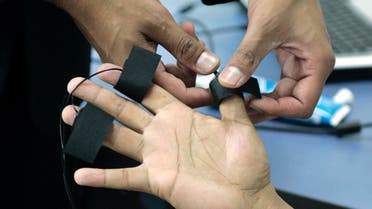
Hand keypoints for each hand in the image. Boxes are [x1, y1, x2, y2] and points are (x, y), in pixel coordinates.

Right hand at [48, 0, 218, 105]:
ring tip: (186, 31)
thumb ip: (186, 48)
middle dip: (193, 67)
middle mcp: (135, 81)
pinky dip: (172, 54)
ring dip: (183, 57)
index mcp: (140, 75)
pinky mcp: (132, 67)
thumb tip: (210, 66)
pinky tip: (176, 35)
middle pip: (176, 89)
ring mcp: (133, 75)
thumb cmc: (117, 6)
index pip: (179, 97)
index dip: (203, 92)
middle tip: (197, 41)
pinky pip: (159, 69)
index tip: (219, 83)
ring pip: (169, 78)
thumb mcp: (158, 24)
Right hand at [61, 64, 291, 208]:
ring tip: (68, 113)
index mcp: (180, 116)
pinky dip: (102, 177)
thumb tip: (226, 78)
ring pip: (117, 137)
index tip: (111, 66)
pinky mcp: (155, 179)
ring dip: (92, 127)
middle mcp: (162, 133)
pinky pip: (124, 177)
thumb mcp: (240, 125)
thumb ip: (229, 101)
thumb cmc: (246, 164)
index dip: (131, 79)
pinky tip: (82, 173)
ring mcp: (156, 156)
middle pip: (125, 110)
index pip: (150, 91)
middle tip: (77, 84)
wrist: (247, 198)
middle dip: (100, 97)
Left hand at [217, 0, 334, 121]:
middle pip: (292, 104)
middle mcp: (311, 67)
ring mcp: (300, 64)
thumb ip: (247, 57)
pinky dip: (262, 90)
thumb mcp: (264, 29)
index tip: (253, 104)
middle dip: (267, 109)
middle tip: (240, 111)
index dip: (278, 109)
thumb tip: (230, 82)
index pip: (303, 104)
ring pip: (283, 96)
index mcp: (317, 63)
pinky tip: (246, 92)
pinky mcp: (288, 59)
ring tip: (240, 104)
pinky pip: (277, 84)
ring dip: (263, 102)